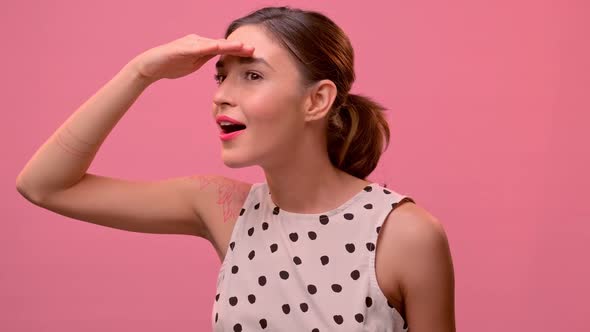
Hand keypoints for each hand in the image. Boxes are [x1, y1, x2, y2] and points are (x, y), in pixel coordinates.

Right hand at [128, 34, 254, 83]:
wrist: (151, 66)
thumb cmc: (172, 65)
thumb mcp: (194, 64)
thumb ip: (206, 61)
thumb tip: (220, 64)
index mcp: (202, 46)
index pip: (223, 48)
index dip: (238, 51)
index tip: (253, 54)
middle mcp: (198, 41)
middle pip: (221, 44)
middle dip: (238, 46)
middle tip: (253, 49)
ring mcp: (190, 43)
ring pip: (212, 44)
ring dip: (228, 45)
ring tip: (241, 47)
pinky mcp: (181, 47)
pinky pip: (197, 47)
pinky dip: (208, 47)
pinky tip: (218, 48)